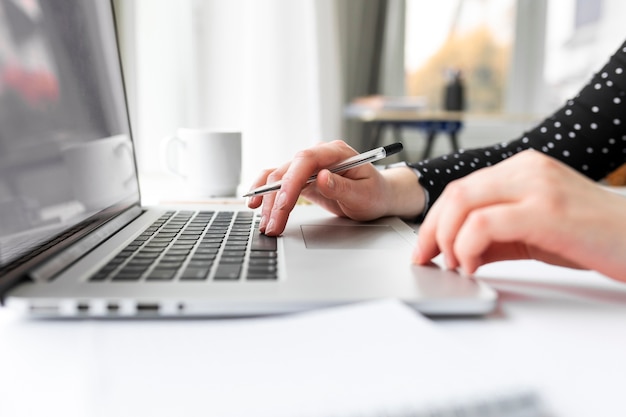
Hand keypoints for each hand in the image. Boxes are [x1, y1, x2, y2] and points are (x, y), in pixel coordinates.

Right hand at [246, 140, 424, 235]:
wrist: (377, 195)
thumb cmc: (374, 194)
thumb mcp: (365, 194)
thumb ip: (343, 187)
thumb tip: (322, 177)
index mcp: (336, 152)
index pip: (306, 160)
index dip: (291, 181)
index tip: (284, 204)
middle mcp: (319, 155)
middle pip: (287, 171)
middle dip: (276, 200)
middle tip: (272, 225)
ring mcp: (308, 165)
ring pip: (278, 178)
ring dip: (268, 201)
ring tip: (266, 224)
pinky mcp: (301, 177)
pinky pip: (278, 181)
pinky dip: (265, 193)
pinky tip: (255, 205)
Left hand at [413, 150, 625, 281]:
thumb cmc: (595, 234)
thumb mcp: (536, 229)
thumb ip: (496, 234)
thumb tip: (457, 250)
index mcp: (522, 168)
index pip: (461, 188)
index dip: (434, 218)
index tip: (424, 246)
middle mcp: (526, 169)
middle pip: (455, 193)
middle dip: (431, 229)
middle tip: (425, 258)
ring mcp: (536, 186)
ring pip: (463, 204)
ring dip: (446, 239)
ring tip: (452, 265)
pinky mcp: (546, 211)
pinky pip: (484, 225)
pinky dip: (467, 248)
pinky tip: (471, 266)